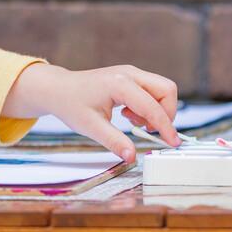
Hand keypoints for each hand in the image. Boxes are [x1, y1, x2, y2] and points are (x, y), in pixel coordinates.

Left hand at [1, 64, 179, 162]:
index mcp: (119, 84)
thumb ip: (114, 141)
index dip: (165, 127)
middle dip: (166, 113)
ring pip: (162, 89)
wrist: (59, 89)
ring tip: (132, 121)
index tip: (172, 143)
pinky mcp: (130, 77)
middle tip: (149, 130)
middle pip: (166, 89)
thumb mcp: (91, 127)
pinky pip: (152, 90)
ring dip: (156, 110)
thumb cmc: (71, 104)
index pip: (152, 107)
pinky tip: (129, 114)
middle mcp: (129, 74)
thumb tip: (132, 157)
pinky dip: (149, 106)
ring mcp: (130, 73)